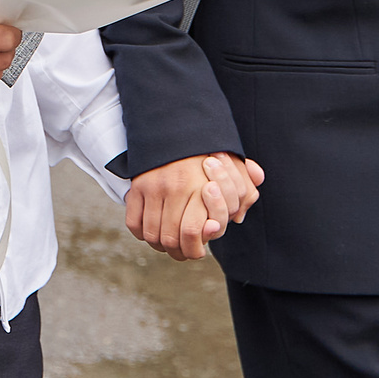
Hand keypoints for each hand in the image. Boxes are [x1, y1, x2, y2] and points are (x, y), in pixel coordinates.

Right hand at [125, 153, 265, 259]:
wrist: (177, 125)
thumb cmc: (209, 151)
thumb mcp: (234, 167)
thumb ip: (244, 191)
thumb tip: (239, 217)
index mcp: (200, 185)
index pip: (193, 232)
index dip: (196, 248)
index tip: (200, 247)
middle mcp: (175, 188)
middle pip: (170, 239)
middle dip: (179, 252)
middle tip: (185, 249)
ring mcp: (152, 187)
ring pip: (152, 235)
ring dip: (161, 245)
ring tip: (171, 243)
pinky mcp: (136, 186)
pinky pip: (134, 223)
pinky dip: (141, 233)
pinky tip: (153, 230)